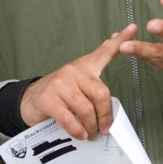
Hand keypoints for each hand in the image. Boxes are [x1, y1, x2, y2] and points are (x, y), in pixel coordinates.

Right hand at [20, 23, 137, 139]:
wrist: (29, 99)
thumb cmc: (59, 93)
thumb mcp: (79, 82)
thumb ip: (96, 87)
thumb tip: (114, 106)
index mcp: (84, 66)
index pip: (105, 51)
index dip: (120, 41)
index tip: (132, 28)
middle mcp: (73, 71)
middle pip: (100, 94)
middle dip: (105, 116)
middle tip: (105, 128)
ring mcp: (60, 84)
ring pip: (86, 110)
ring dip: (92, 127)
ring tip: (92, 134)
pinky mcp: (49, 99)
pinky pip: (70, 119)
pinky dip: (78, 131)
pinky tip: (81, 133)